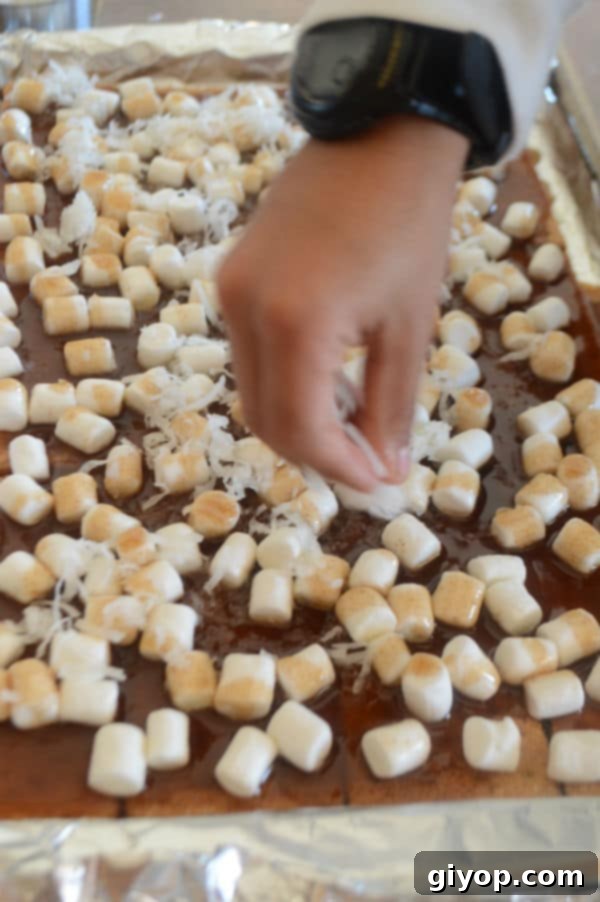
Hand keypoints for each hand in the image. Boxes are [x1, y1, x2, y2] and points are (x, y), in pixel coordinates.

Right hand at [218, 115, 467, 490]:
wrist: (381, 136)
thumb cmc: (409, 227)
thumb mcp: (410, 328)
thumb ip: (391, 409)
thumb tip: (386, 470)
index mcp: (295, 323)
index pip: (301, 428)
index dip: (338, 466)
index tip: (376, 482)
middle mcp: (245, 310)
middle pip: (264, 418)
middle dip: (314, 451)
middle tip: (364, 459)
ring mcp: (230, 291)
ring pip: (252, 390)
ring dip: (299, 418)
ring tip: (354, 415)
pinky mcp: (231, 277)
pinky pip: (248, 353)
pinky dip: (285, 381)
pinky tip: (328, 376)